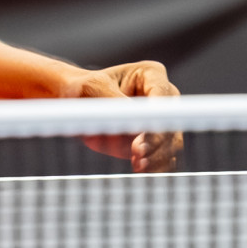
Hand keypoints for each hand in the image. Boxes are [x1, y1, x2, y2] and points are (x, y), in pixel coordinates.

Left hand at [58, 60, 182, 172]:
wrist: (75, 103)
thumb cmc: (83, 89)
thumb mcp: (92, 89)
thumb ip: (116, 104)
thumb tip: (139, 126)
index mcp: (151, 74)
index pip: (161, 98)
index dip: (155, 120)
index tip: (140, 142)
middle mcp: (163, 97)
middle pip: (171, 123)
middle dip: (156, 144)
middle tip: (137, 157)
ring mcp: (162, 120)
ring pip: (171, 144)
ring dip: (157, 158)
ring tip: (138, 166)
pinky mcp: (156, 142)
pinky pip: (165, 158)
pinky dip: (157, 167)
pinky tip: (145, 173)